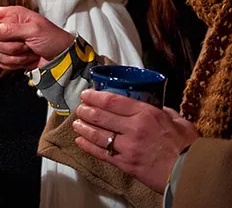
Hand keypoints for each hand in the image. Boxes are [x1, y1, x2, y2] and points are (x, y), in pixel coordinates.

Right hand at [0, 6, 74, 69]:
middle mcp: (5, 28)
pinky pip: (1, 63)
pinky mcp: (10, 58)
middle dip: (7, 44)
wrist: (63, 58)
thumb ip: (9, 28)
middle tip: (26, 43)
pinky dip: (15, 64)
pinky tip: (28, 59)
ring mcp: (7, 44)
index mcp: (9, 15)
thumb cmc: (52, 38)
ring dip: (13, 55)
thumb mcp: (33, 29)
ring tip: (29, 51)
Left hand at [72, 89, 198, 192]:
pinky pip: (101, 153)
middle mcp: (133, 128)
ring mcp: (127, 147)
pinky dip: (88, 146)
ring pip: (97, 134)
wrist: (190, 173)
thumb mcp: (179, 121)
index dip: (95, 96)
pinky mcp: (125, 164)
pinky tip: (79, 141)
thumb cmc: (188, 146)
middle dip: (85, 110)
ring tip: (76, 123)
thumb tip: (155, 104)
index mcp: (146, 113)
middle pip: (100, 116)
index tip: (86, 94)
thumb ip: (164, 111)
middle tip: (79, 108)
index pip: (112, 101)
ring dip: (83, 127)